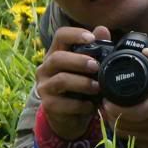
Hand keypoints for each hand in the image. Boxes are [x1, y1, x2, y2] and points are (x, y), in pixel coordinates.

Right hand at [35, 25, 109, 139]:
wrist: (70, 117)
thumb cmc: (80, 88)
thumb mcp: (89, 69)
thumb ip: (96, 49)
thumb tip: (103, 30)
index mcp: (57, 53)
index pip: (60, 36)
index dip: (75, 34)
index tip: (91, 38)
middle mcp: (46, 68)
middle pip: (57, 58)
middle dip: (79, 61)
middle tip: (96, 66)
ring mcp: (45, 86)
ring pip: (61, 80)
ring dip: (82, 83)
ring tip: (97, 87)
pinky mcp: (48, 104)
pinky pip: (64, 103)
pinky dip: (80, 104)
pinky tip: (91, 105)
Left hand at [100, 49, 147, 147]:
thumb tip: (146, 51)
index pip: (128, 112)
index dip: (113, 107)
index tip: (107, 98)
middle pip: (121, 124)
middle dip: (109, 114)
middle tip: (107, 104)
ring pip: (124, 135)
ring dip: (114, 124)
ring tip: (112, 113)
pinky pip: (132, 142)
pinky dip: (125, 133)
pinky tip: (125, 123)